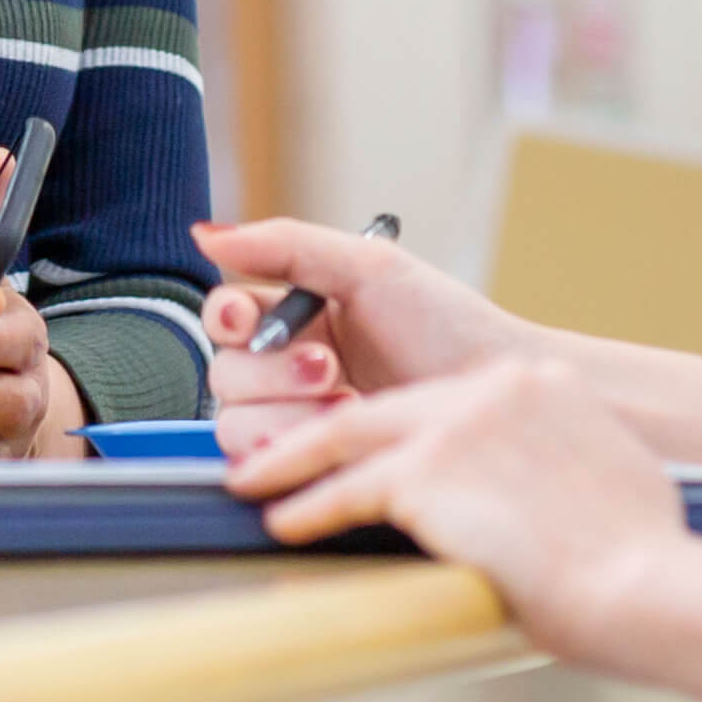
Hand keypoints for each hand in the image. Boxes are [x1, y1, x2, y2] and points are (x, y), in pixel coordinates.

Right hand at [191, 216, 524, 448]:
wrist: (495, 393)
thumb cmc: (449, 326)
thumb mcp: (370, 269)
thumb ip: (286, 245)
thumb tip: (207, 234)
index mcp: (297, 316)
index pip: (227, 316)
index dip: (227, 317)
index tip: (248, 318)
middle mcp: (290, 370)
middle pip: (225, 372)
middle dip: (273, 371)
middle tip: (330, 369)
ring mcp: (301, 422)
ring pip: (235, 422)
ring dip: (285, 412)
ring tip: (345, 403)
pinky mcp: (315, 468)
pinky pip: (265, 464)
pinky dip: (294, 448)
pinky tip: (339, 434)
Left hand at [220, 356, 688, 662]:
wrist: (646, 586)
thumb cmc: (638, 557)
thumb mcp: (607, 479)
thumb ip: (557, 466)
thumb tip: (535, 497)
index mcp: (540, 386)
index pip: (443, 399)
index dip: (396, 425)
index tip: (366, 448)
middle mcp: (494, 389)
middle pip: (383, 407)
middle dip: (323, 431)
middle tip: (283, 453)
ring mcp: (455, 425)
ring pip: (347, 437)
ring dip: (291, 464)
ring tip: (258, 483)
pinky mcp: (428, 472)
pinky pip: (347, 490)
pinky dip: (308, 507)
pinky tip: (285, 522)